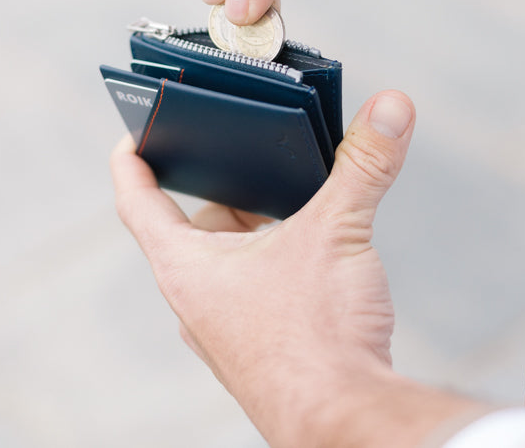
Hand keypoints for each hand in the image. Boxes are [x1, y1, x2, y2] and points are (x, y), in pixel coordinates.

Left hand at [111, 91, 484, 446]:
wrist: (343, 421)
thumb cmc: (316, 341)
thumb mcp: (337, 232)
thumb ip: (363, 166)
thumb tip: (391, 108)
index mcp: (186, 267)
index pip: (137, 199)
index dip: (133, 158)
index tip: (137, 130)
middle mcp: (196, 299)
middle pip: (197, 223)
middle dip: (229, 186)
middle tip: (257, 152)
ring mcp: (226, 327)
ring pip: (232, 258)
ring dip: (260, 227)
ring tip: (299, 195)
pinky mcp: (260, 346)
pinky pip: (258, 288)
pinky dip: (280, 261)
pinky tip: (318, 254)